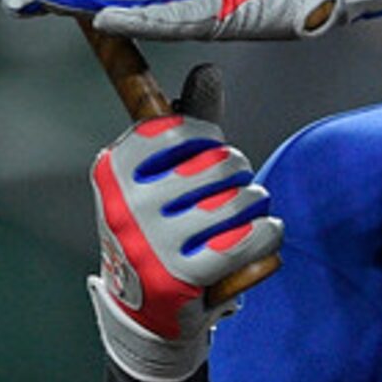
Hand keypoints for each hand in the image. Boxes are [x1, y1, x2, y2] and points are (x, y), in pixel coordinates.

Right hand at [88, 66, 281, 381]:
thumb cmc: (159, 228)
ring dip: (256, 207)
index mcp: (114, 167)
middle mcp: (124, 202)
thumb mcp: (165, 173)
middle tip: (231, 194)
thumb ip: (191, 124)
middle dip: (238, 177)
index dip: (211, 143)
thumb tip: (209, 69)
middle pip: (221, 164)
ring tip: (246, 216)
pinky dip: (267, 235)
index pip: (186, 130)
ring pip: (240, 202)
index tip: (206, 160)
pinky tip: (264, 234)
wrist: (142, 313)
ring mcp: (149, 242)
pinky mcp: (179, 278)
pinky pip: (248, 240)